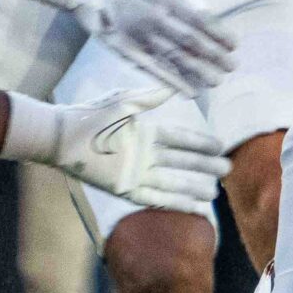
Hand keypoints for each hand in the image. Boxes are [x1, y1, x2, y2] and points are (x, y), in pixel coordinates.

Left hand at [26, 88, 229, 215]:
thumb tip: (176, 86)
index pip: (180, 140)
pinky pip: (154, 197)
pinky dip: (174, 202)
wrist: (64, 137)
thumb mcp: (125, 103)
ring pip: (171, 182)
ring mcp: (135, 173)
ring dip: (193, 187)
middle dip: (203, 166)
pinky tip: (191, 206)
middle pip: (181, 162)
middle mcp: (144, 154)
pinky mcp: (125, 189)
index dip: (200, 143)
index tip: (220, 146)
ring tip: (214, 193)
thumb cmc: (91, 116)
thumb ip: (151, 98)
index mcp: (145, 133)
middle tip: (227, 170)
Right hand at [77, 0, 234, 93]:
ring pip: (174, 60)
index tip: (234, 45)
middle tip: (231, 66)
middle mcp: (154, 20)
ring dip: (198, 73)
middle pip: (190, 43)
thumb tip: (207, 12)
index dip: (219, 34)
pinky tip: (190, 91)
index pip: (200, 19)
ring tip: (217, 81)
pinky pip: (154, 70)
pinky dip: (174, 82)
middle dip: (214, 57)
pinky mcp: (128, 52)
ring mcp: (140, 38)